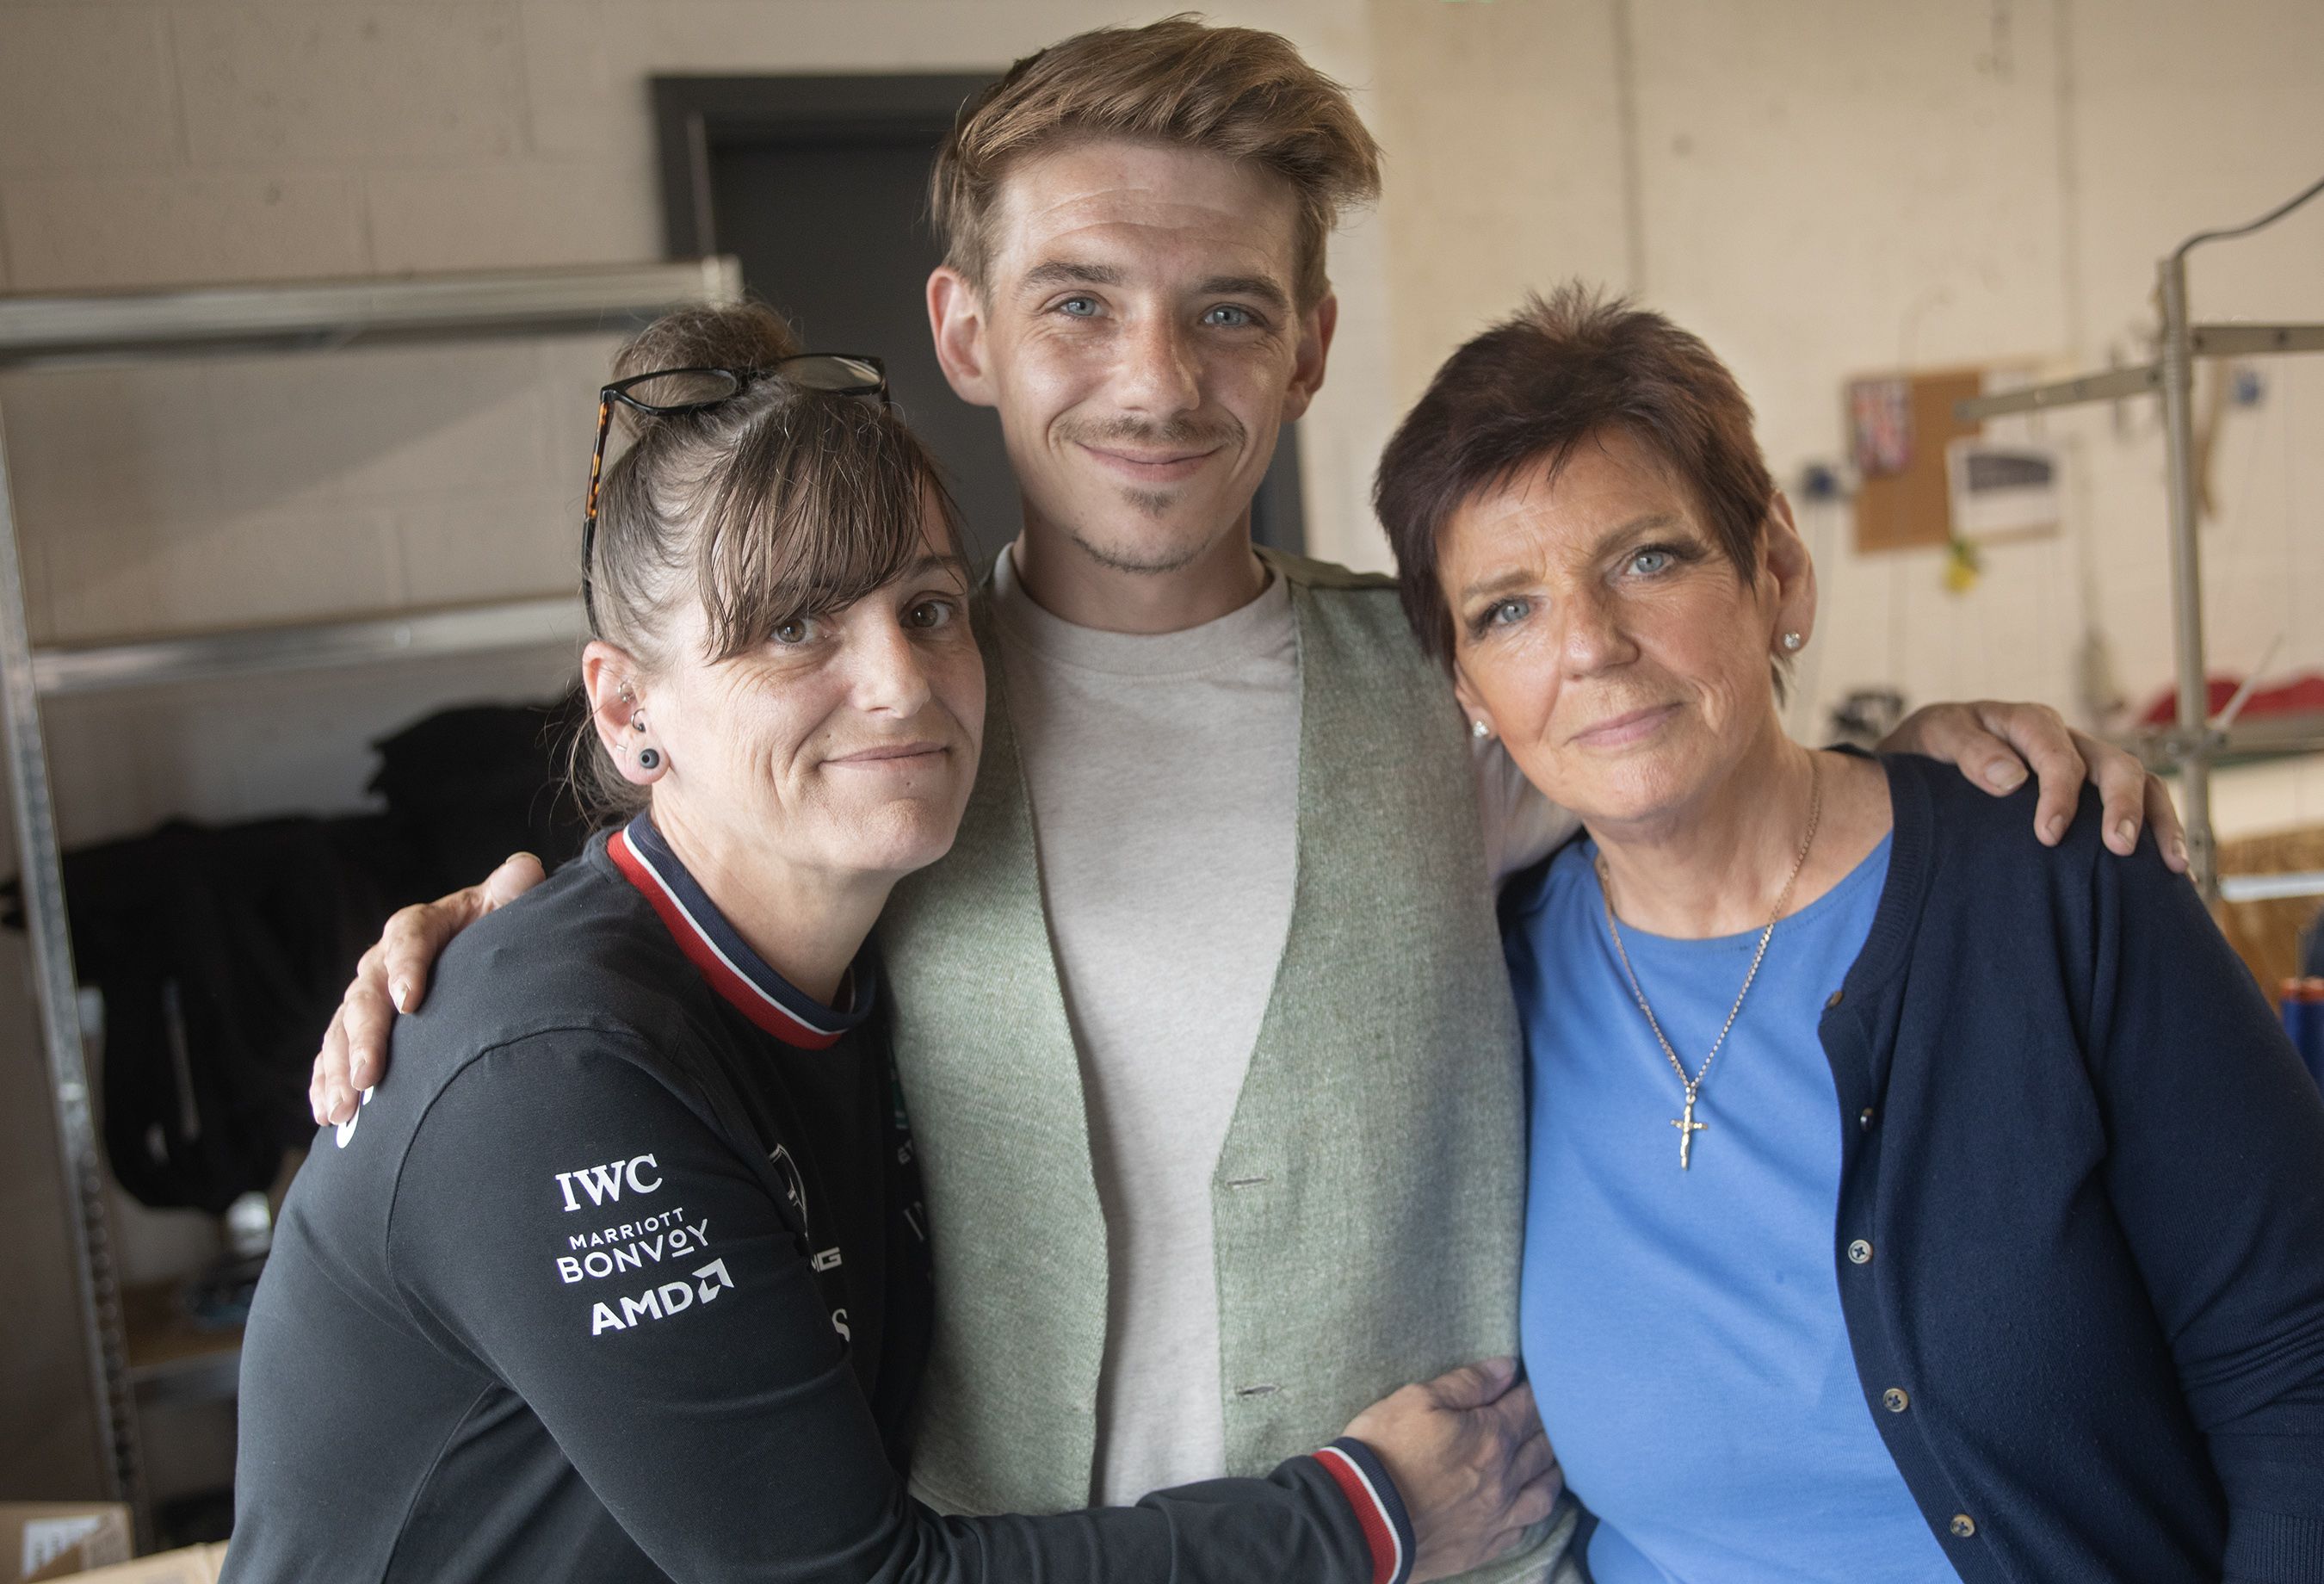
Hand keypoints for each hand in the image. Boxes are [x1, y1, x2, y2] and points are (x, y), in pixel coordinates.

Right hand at [308, 852, 547, 1125]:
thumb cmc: (493, 930)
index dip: (406, 967)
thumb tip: (525, 869)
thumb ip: (512, 889)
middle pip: (366, 996)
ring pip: (342, 1031)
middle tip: (369, 1077)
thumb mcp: (505, 906)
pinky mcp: (356, 1030)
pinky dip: (326, 1083)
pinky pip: (332, 1055)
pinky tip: (325, 1114)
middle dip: (364, 1039)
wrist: (477, 954)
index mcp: (419, 926)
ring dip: (339, 1071)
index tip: (409, 1002)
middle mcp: (382, 961)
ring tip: (343, 1110)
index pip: (408, 939)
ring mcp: (365, 997)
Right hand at [1341, 1358, 1561, 1582]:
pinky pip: (1523, 1528)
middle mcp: (1504, 1478)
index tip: (1533, 1382)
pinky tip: (1526, 1503)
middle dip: (1548, 1426)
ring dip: (1550, 1471)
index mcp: (1491, 1436)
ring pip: (1544, 1492)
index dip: (1535, 1391)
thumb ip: (1467, 1383)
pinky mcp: (1482, 1546)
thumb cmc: (1384, 1451)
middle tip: (1547, 1415)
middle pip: (1543, 1447)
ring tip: (1548, 1459)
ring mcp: (1496, 1516)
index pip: (1530, 1407)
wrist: (1361, 1519)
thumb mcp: (1417, 1399)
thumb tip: (1508, 1368)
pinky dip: (1532, 1511)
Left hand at [1879, 700, 2188, 872]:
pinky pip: (2139, 806)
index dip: (2060, 791)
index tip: (2049, 835)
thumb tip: (2012, 779)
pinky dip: (2159, 835)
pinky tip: (2174, 874)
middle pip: (2113, 763)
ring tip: (2173, 866)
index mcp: (2027, 723)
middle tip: (2119, 848)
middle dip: (2123, 806)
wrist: (1922, 763)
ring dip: (2159, 822)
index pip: (2056, 751)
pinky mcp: (2093, 796)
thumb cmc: (1929, 750)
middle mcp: (2066, 741)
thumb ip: (1968, 750)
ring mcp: (2085, 767)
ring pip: (2140, 784)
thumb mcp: (1935, 737)